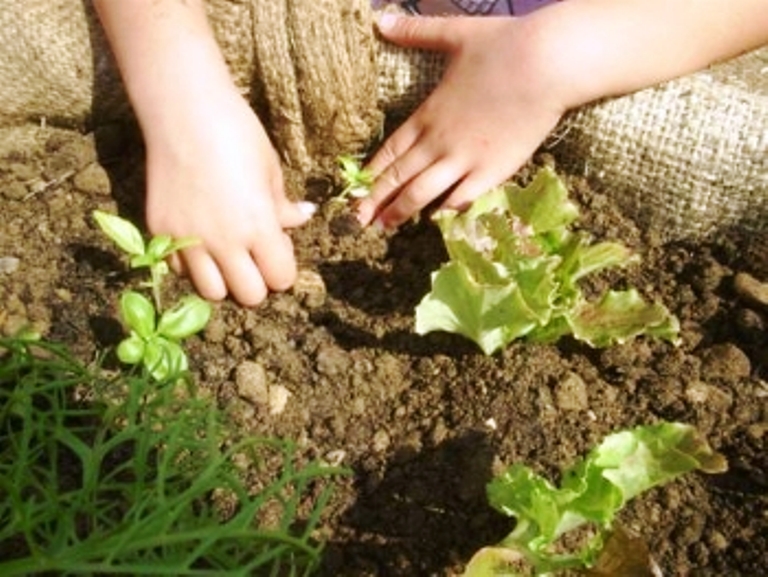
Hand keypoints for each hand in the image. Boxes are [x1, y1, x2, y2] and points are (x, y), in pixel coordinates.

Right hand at [143, 84, 313, 305]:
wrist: (183, 111)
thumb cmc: (237, 134)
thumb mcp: (271, 170)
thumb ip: (283, 206)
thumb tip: (302, 218)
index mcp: (258, 227)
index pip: (280, 279)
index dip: (283, 269)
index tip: (279, 250)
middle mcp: (224, 242)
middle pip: (249, 296)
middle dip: (258, 282)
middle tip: (255, 257)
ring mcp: (188, 239)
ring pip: (212, 292)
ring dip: (224, 281)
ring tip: (226, 255)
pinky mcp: (160, 230)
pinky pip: (179, 269)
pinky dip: (192, 265)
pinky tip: (199, 241)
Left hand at [357, 13, 567, 228]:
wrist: (547, 62)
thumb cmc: (503, 45)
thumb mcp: (454, 34)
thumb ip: (415, 32)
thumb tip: (381, 18)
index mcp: (428, 113)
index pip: (390, 151)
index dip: (370, 173)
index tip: (353, 191)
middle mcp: (440, 141)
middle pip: (398, 177)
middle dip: (374, 201)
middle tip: (356, 221)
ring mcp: (466, 158)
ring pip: (423, 192)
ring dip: (402, 211)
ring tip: (386, 227)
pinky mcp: (494, 170)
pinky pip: (463, 198)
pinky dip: (446, 209)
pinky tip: (435, 219)